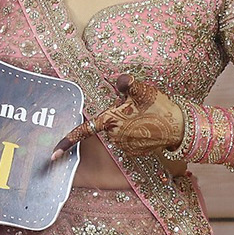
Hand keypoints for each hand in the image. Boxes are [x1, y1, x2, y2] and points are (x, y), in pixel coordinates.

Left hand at [52, 74, 184, 158]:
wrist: (180, 128)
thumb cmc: (159, 107)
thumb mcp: (143, 90)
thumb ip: (127, 84)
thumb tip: (120, 79)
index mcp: (111, 120)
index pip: (84, 130)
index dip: (67, 142)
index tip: (53, 154)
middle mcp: (114, 136)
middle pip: (107, 124)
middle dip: (117, 116)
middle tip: (136, 108)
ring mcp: (124, 146)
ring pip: (118, 132)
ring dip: (127, 124)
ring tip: (145, 117)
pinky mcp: (134, 152)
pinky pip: (128, 140)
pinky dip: (134, 133)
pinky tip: (148, 127)